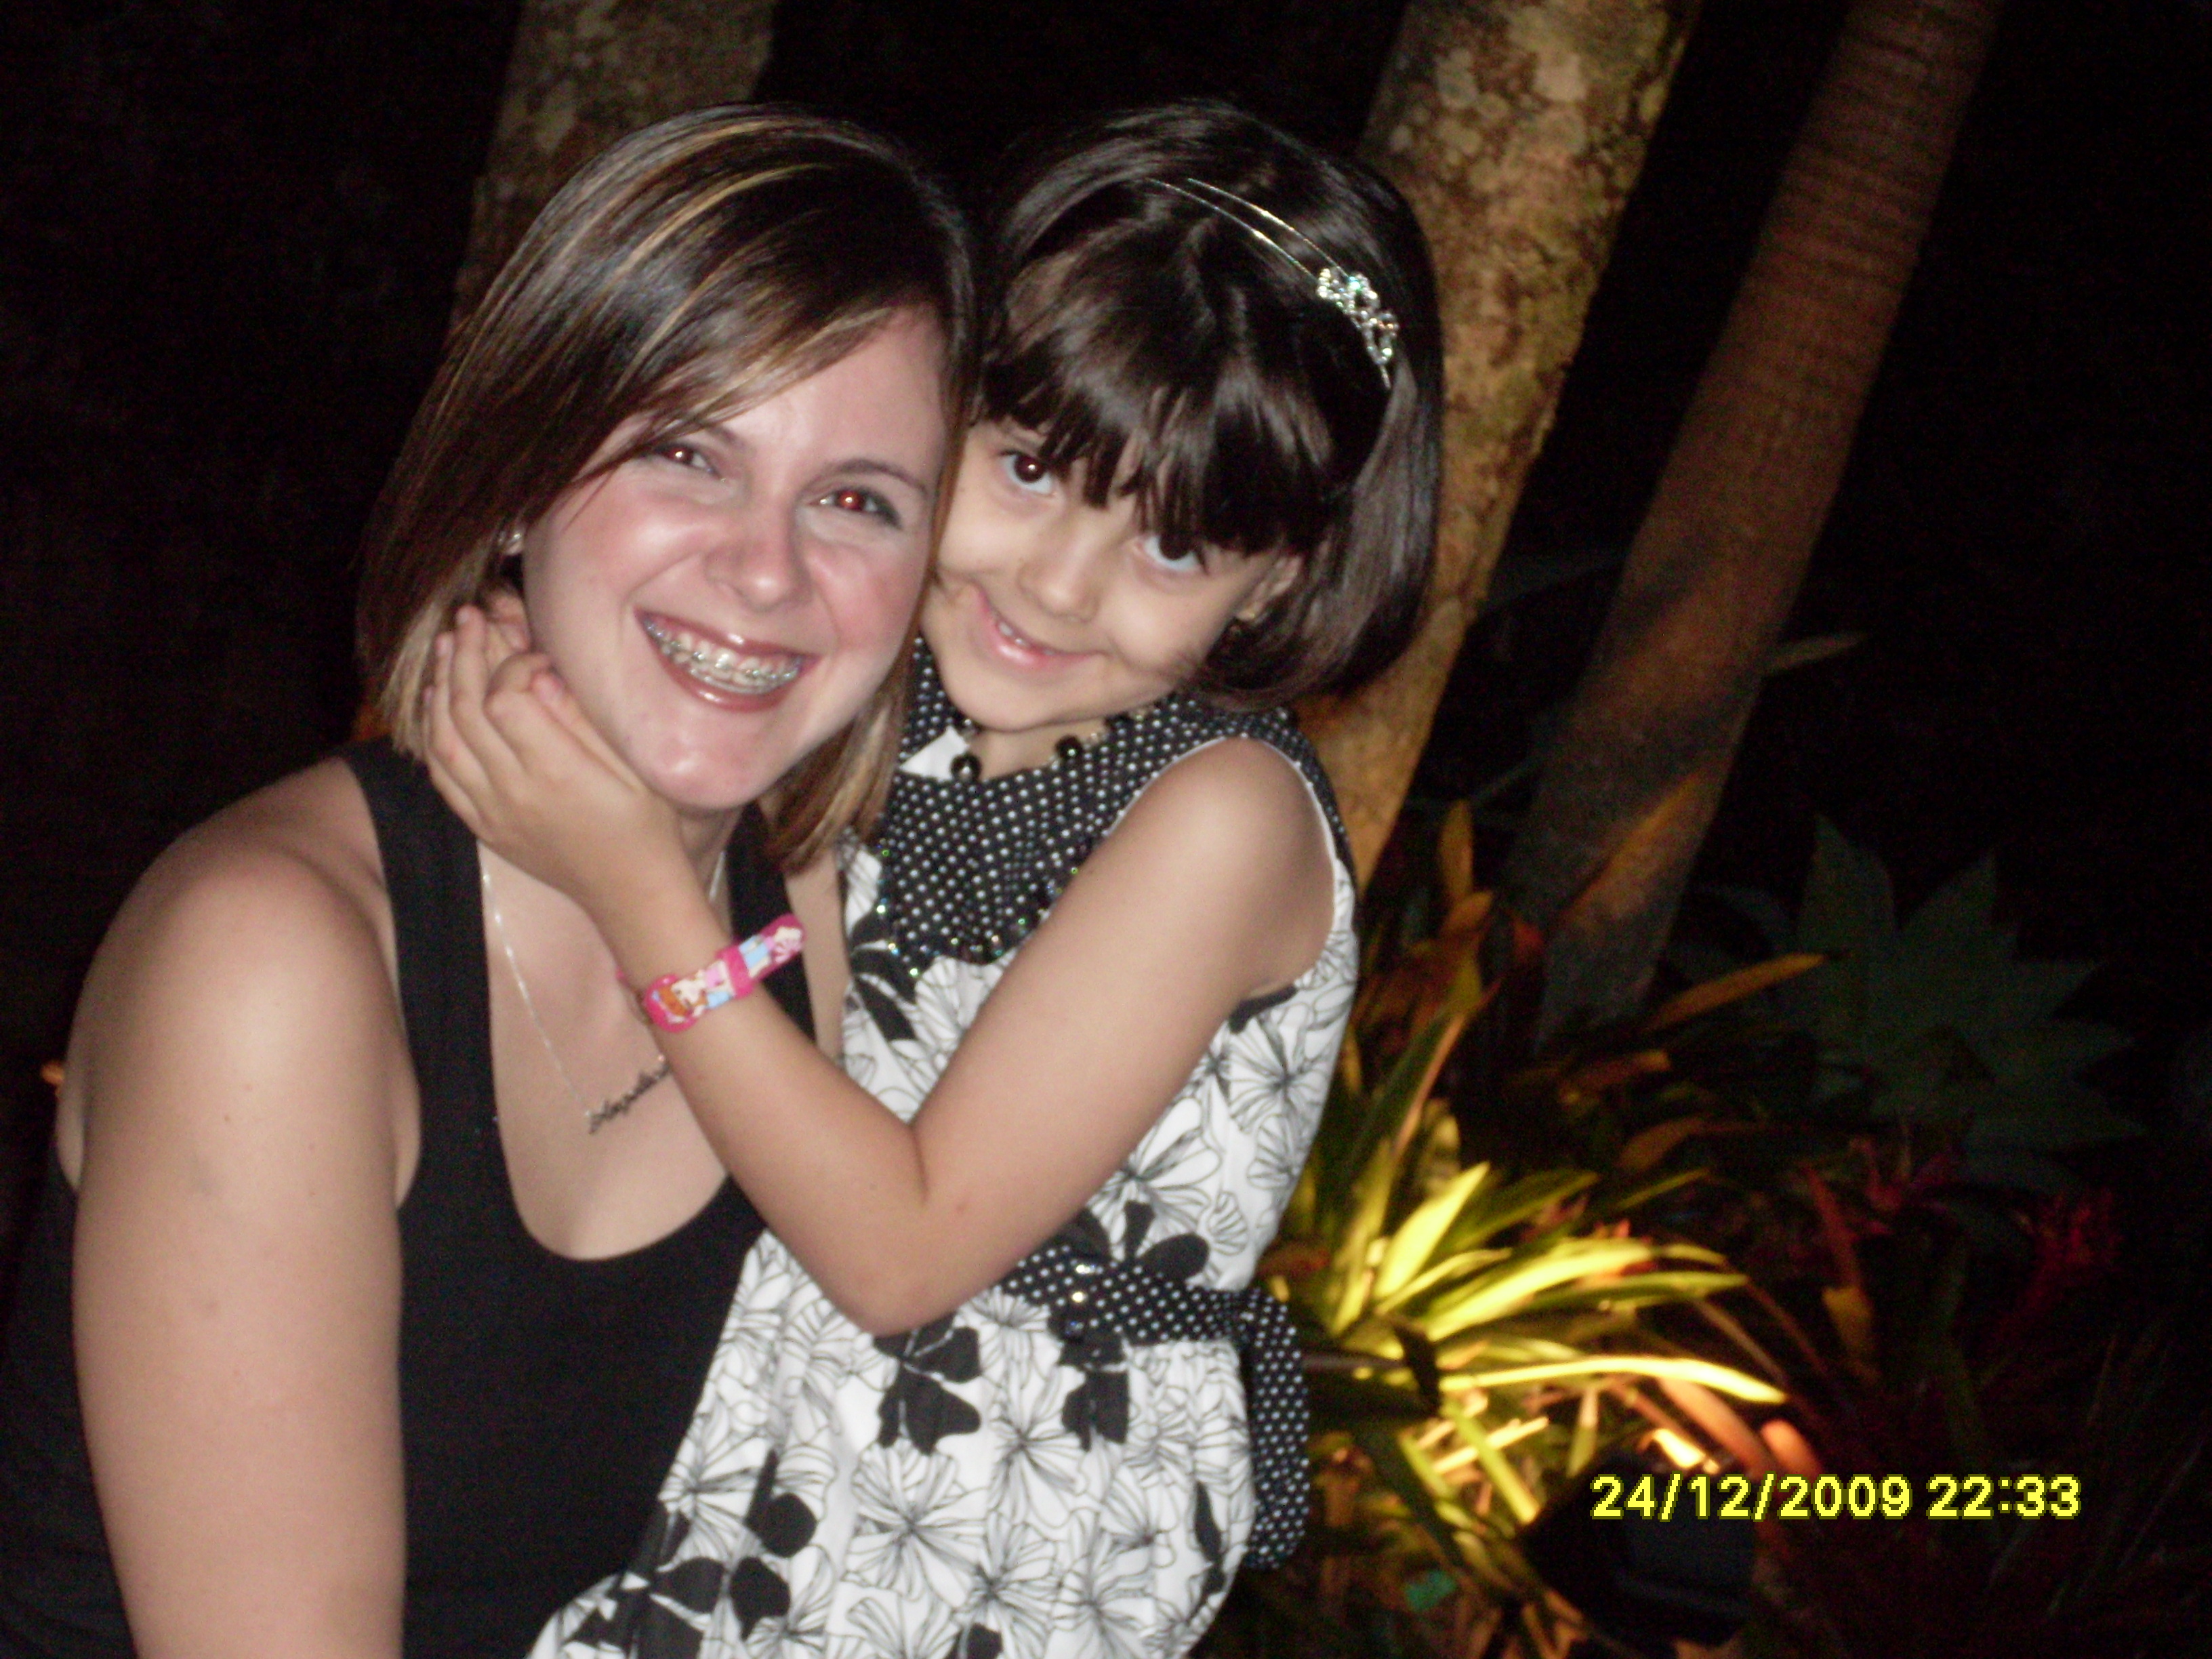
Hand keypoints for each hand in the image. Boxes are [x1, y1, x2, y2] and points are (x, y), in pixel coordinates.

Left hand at [424, 605, 694, 925]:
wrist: (630, 889)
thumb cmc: (645, 823)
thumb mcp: (632, 766)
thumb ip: (583, 720)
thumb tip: (543, 676)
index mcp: (556, 771)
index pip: (507, 697)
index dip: (514, 663)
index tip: (539, 658)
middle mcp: (515, 791)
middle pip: (467, 709)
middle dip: (466, 654)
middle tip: (468, 617)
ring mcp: (492, 811)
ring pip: (443, 740)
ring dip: (441, 686)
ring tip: (448, 646)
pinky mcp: (484, 826)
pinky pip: (442, 776)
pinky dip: (432, 734)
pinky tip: (438, 701)